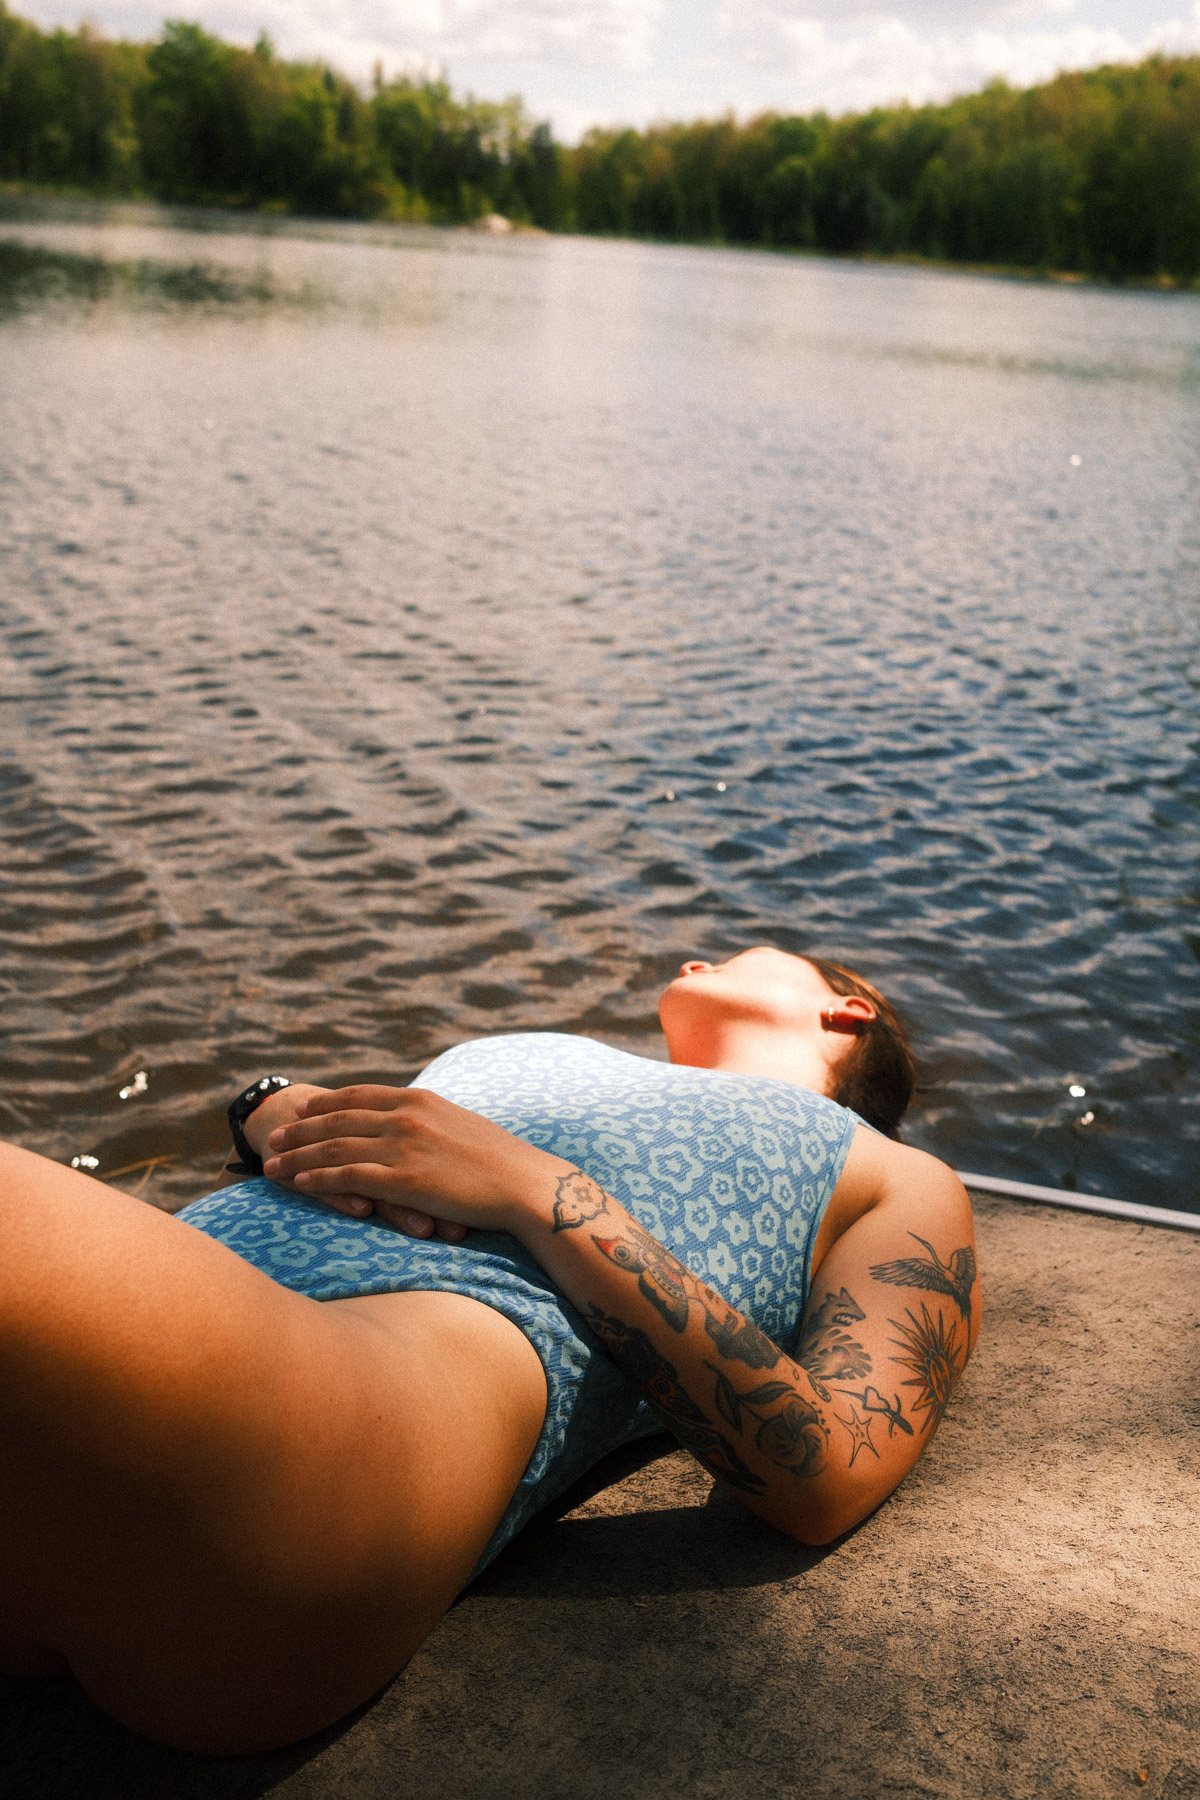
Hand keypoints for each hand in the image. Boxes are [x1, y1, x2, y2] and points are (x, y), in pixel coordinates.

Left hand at [263, 1085, 570, 1239]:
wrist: (524, 1183)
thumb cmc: (500, 1161)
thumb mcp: (461, 1125)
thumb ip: (432, 1121)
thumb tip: (418, 1122)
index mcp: (419, 1099)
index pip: (359, 1095)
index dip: (326, 1102)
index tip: (302, 1107)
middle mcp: (406, 1116)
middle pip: (338, 1119)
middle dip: (301, 1129)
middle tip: (273, 1136)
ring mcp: (403, 1146)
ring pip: (336, 1148)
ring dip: (299, 1156)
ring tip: (272, 1165)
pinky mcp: (405, 1180)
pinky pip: (349, 1177)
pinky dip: (319, 1178)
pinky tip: (299, 1183)